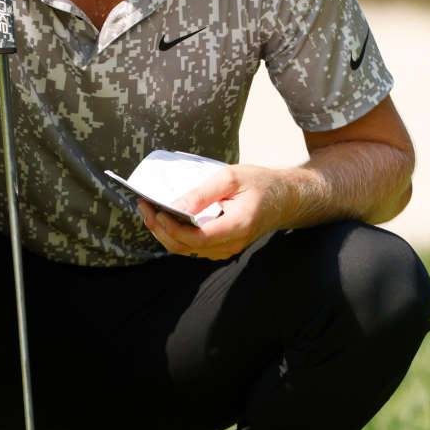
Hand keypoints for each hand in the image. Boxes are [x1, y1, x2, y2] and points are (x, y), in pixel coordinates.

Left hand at [137, 164, 294, 260]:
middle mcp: (231, 244)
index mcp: (237, 226)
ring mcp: (226, 249)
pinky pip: (193, 247)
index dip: (171, 227)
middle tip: (144, 206)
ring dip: (164, 232)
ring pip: (186, 250)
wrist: (284, 199)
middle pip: (186, 247)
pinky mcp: (221, 247)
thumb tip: (174, 205)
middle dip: (160, 228)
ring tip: (150, 210)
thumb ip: (202, 194)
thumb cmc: (261, 184)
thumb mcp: (231, 178)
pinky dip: (175, 234)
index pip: (197, 238)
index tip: (156, 209)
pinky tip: (166, 218)